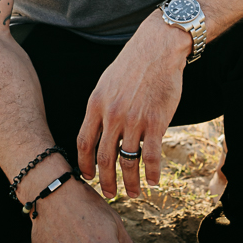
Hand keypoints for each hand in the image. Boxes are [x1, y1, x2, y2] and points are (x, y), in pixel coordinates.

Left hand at [77, 12, 188, 198]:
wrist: (158, 47)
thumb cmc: (133, 64)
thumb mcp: (107, 82)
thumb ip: (101, 108)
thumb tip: (99, 131)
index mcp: (96, 104)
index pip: (84, 142)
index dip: (84, 164)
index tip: (89, 178)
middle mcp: (112, 114)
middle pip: (104, 158)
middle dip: (106, 181)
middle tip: (110, 194)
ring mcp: (134, 119)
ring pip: (128, 161)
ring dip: (130, 183)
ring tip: (134, 193)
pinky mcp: (156, 120)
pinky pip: (152, 155)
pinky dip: (153, 172)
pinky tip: (154, 181)